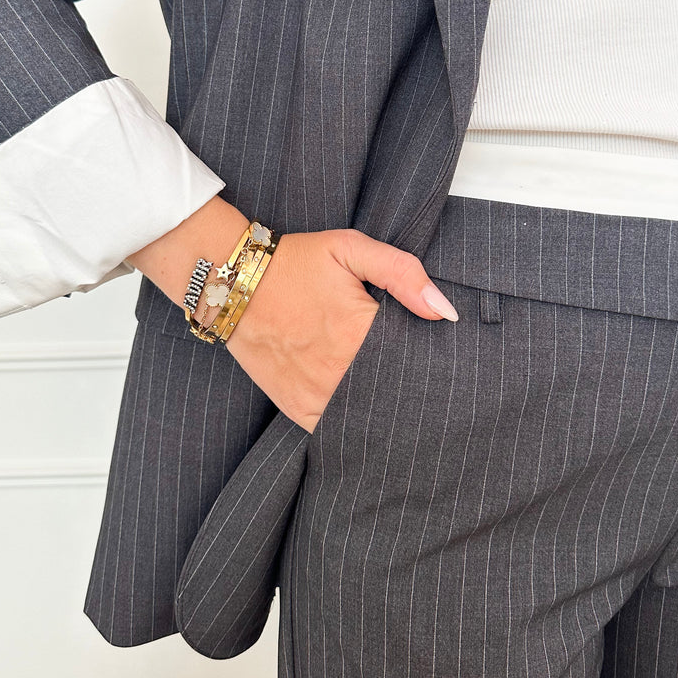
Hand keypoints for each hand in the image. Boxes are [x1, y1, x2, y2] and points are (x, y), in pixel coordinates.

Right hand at [225, 228, 458, 432]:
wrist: (232, 283)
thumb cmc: (296, 262)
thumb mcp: (350, 249)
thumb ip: (402, 272)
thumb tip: (444, 311)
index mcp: (360, 331)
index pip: (416, 359)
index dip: (430, 357)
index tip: (437, 355)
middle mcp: (340, 370)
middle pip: (396, 391)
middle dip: (411, 385)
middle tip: (418, 376)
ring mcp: (318, 394)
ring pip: (369, 415)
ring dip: (384, 406)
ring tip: (395, 391)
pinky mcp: (298, 408)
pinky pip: (337, 428)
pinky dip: (352, 421)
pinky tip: (362, 405)